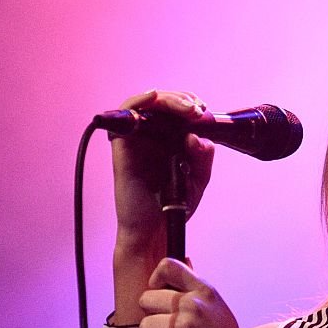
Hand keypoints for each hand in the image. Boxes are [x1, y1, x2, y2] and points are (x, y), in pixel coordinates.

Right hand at [113, 89, 214, 252]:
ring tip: (186, 108)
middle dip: (182, 100)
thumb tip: (196, 136)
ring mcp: (137, 139)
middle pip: (163, 104)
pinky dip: (138, 102)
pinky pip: (125, 115)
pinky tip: (154, 98)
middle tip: (196, 110)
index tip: (204, 110)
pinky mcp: (123, 146)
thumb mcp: (198, 178)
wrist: (155, 230)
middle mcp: (153, 136)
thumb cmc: (174, 206)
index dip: (189, 103)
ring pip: (147, 104)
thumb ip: (203, 156)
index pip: (178, 110)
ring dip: (167, 100)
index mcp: (171, 140)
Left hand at [139, 258, 257, 327]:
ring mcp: (182, 326)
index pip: (168, 266)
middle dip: (153, 316)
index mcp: (206, 292)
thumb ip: (197, 291)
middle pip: (147, 298)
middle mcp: (193, 305)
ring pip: (145, 325)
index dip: (156, 278)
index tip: (157, 291)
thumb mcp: (218, 311)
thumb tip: (184, 261)